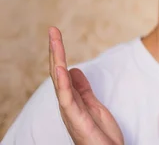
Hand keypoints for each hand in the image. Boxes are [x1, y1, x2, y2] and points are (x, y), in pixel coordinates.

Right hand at [49, 27, 123, 144]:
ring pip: (60, 81)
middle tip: (52, 30)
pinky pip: (68, 99)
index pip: (63, 71)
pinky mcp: (77, 119)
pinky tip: (61, 68)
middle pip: (58, 72)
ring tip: (54, 41)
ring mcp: (70, 111)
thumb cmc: (100, 136)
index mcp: (72, 99)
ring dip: (57, 60)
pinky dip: (63, 83)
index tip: (56, 34)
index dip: (59, 53)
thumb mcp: (94, 106)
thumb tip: (75, 69)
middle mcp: (67, 104)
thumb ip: (84, 89)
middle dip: (55, 51)